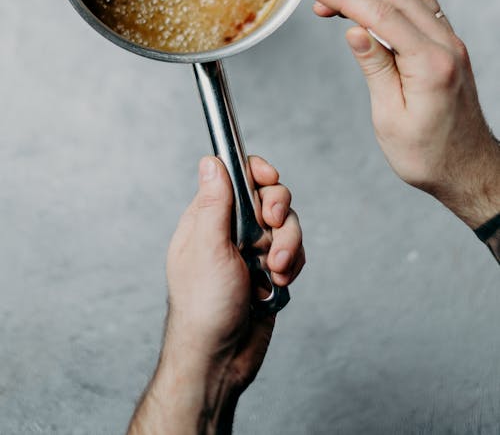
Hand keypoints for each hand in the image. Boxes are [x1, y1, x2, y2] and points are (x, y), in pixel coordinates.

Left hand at [127, 155, 303, 434]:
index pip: (237, 176)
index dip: (258, 172)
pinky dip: (292, 265)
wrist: (220, 359)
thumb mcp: (207, 248)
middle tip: (271, 226)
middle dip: (278, 211)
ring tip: (275, 269)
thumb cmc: (203, 307)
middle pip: (269, 196)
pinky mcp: (270, 271)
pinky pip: (294, 253)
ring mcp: (251, 251)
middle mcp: (230, 230)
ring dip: (287, 245)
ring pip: (286, 225)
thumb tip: (211, 161)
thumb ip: (214, 203)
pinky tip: (277, 284)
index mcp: (208, 218)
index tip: (270, 178)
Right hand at [308, 0, 499, 228]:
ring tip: (341, 4)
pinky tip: (372, 13)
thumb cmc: (427, 155)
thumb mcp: (390, 118)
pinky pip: (423, 7)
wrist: (467, 169)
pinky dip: (393, 1)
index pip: (381, 15)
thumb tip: (353, 30)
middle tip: (320, 0)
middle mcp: (447, 46)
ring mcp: (452, 43)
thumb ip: (375, 68)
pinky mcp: (450, 46)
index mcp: (431, 66)